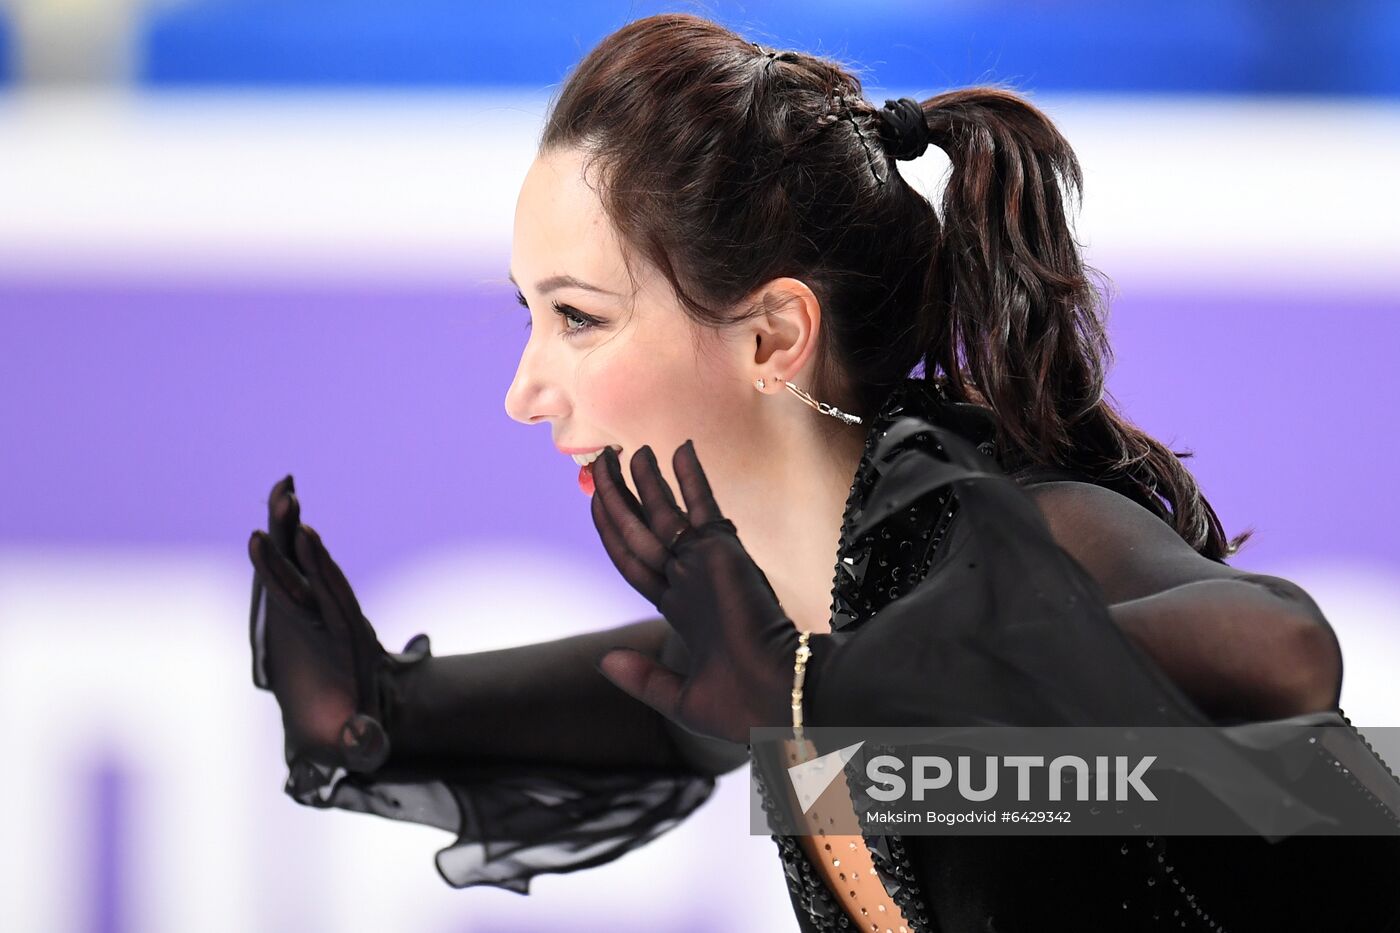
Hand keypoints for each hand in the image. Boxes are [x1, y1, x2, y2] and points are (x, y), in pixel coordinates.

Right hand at [248, 476, 427, 775]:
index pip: (334, 601)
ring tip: (283, 490)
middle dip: (298, 539)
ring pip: (298, 565)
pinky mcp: (293, 612)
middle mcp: (330, 620)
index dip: (321, 570)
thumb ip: (364, 743)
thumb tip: (366, 737)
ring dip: (289, 530)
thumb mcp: (360, 745)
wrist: (346, 723)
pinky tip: (267, 521)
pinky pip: (283, 574)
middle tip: (289, 498)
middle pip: (314, 572)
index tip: (310, 537)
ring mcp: (311, 612)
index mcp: (345, 646)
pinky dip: (277, 547)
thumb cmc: (347, 736)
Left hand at [588, 441, 800, 745]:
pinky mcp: (723, 553)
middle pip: (638, 527)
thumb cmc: (738, 708)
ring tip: (621, 447)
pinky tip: (680, 447)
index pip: (632, 559)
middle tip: (597, 458)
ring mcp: (703, 564)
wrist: (780, 701)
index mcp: (677, 609)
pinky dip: (690, 476)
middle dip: (614, 494)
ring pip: (662, 511)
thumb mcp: (678, 699)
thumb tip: (603, 660)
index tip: (594, 500)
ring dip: (641, 478)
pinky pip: (701, 506)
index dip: (611, 530)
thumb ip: (642, 677)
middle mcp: (687, 580)